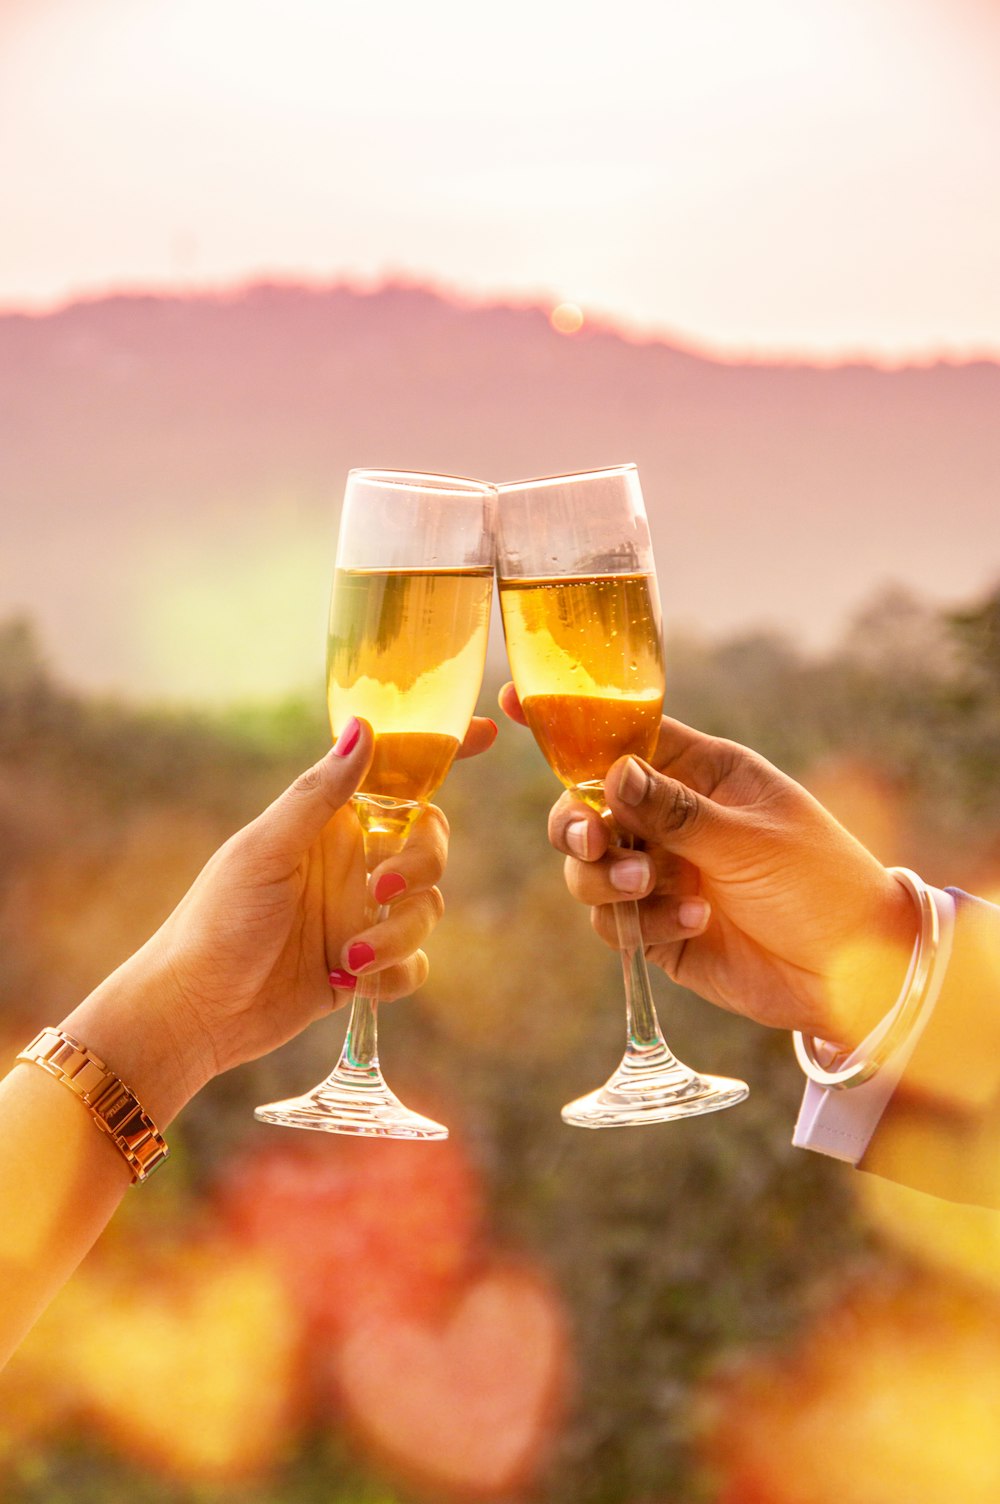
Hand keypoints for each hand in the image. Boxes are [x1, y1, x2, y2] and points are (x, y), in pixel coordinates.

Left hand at [64, 716, 496, 1119]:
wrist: (194, 1010)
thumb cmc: (215, 919)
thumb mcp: (264, 850)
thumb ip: (317, 795)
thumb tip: (364, 727)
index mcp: (329, 822)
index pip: (395, 774)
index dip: (440, 751)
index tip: (483, 733)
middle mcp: (352, 862)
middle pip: (431, 843)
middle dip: (421, 865)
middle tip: (382, 888)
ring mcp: (361, 913)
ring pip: (427, 908)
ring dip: (397, 933)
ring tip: (348, 956)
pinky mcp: (364, 966)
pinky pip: (415, 963)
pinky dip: (396, 974)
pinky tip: (356, 983)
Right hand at [500, 685, 915, 1047]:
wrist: (855, 974)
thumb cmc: (820, 882)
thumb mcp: (751, 836)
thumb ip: (675, 809)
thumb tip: (610, 771)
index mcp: (700, 773)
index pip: (624, 735)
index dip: (570, 722)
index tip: (516, 701)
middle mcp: (672, 819)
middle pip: (586, 807)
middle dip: (576, 824)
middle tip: (593, 842)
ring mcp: (662, 874)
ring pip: (589, 868)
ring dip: (608, 877)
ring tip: (655, 888)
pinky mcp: (657, 929)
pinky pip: (615, 922)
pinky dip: (640, 922)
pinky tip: (694, 922)